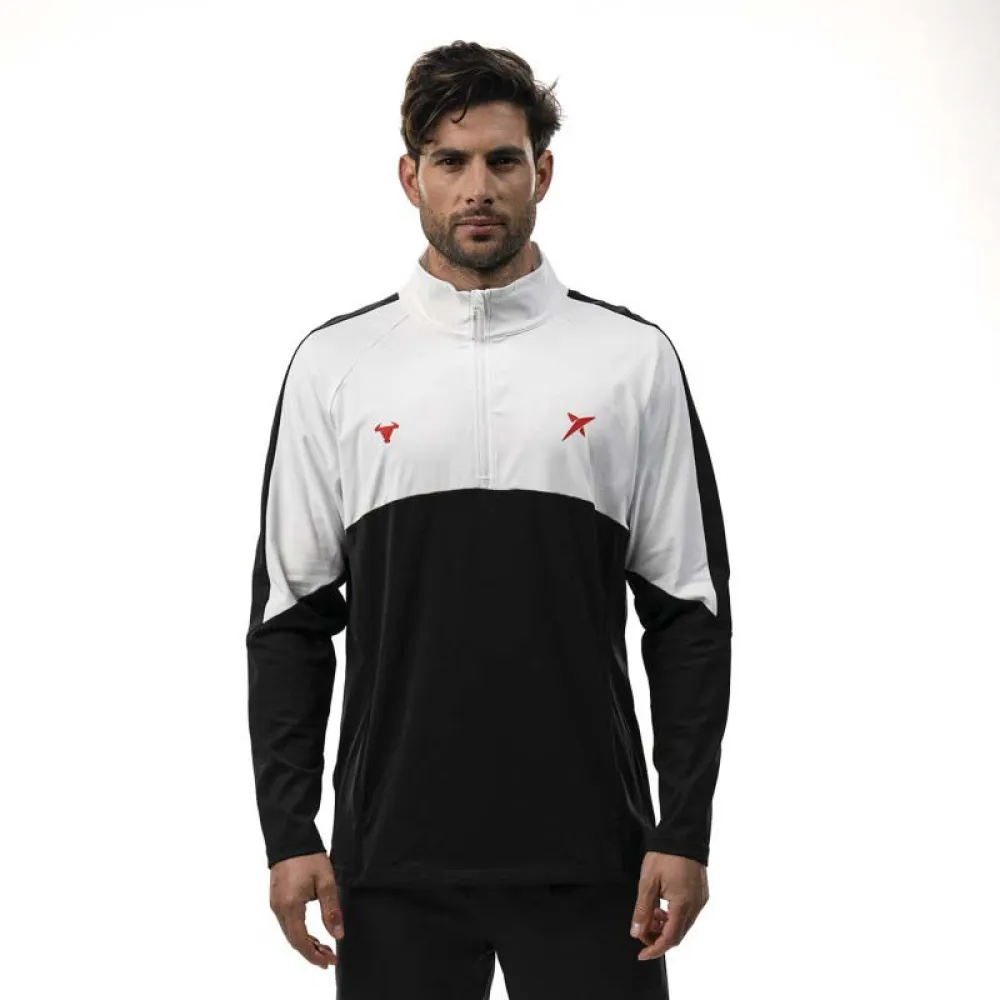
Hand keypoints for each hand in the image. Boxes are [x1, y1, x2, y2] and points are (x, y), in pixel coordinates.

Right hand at [269, 852, 344, 967]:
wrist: (291, 838)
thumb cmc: (308, 857)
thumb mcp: (326, 882)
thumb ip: (331, 910)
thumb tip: (337, 934)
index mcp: (290, 906)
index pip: (300, 941)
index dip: (315, 955)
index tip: (330, 962)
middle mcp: (279, 909)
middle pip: (293, 941)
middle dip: (312, 953)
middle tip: (330, 958)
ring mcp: (275, 904)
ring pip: (289, 933)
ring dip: (306, 943)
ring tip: (324, 948)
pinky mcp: (276, 899)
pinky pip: (287, 923)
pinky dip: (299, 933)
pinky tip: (311, 934)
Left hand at [629, 851, 708, 959]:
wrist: (684, 835)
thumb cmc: (665, 855)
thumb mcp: (648, 882)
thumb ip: (642, 909)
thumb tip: (636, 932)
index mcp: (682, 905)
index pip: (669, 938)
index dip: (655, 949)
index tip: (641, 955)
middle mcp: (695, 907)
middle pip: (677, 935)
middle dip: (658, 938)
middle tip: (642, 931)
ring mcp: (700, 901)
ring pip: (683, 926)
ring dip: (666, 927)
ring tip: (650, 915)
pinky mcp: (702, 895)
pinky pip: (688, 915)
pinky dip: (674, 918)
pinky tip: (662, 908)